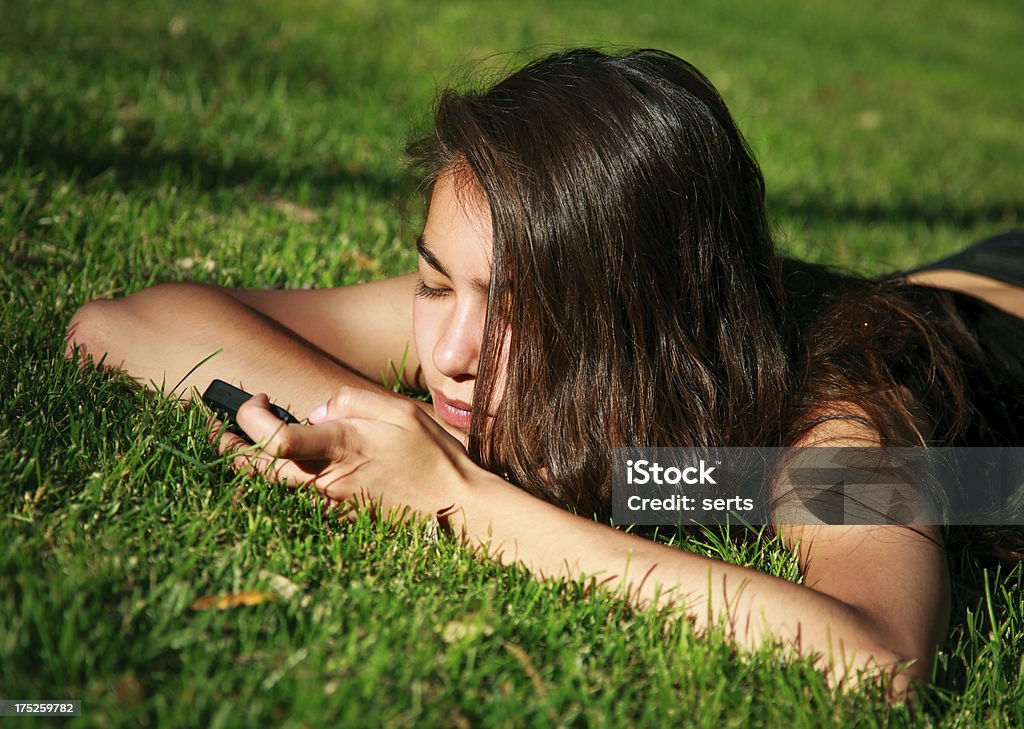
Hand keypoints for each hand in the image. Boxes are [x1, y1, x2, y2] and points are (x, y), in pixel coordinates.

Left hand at [213, 387, 474, 521]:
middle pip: (259, 467)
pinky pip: (293, 496)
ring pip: (271, 485)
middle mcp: (328, 477)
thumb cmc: (432, 455)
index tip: (260, 399)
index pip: (277, 439)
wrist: (454, 507)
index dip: (253, 417)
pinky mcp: (337, 513)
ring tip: (227, 443)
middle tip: (214, 426)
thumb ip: (353, 401)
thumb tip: (316, 410)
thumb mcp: (400, 411)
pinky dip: (272, 479)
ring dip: (244, 463)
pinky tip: (267, 465)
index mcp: (342, 446)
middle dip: (229, 444)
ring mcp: (330, 500)